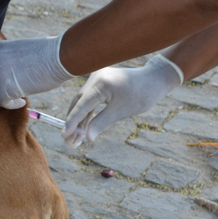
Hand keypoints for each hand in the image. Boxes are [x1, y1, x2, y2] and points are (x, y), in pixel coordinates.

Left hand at [0, 34, 73, 108]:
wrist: (61, 56)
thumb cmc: (49, 54)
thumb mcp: (21, 52)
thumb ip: (9, 62)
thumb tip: (5, 78)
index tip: (11, 85)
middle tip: (13, 95)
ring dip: (6, 99)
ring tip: (21, 98)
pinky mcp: (5, 88)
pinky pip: (2, 102)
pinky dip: (12, 105)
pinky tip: (22, 102)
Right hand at [63, 54, 182, 145]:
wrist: (153, 79)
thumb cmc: (141, 95)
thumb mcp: (121, 112)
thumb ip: (101, 123)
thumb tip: (87, 137)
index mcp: (101, 83)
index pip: (82, 105)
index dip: (72, 121)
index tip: (64, 135)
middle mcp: (95, 77)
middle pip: (78, 103)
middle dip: (73, 123)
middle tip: (68, 141)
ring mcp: (96, 78)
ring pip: (82, 102)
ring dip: (79, 120)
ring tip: (74, 140)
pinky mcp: (98, 81)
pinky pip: (89, 99)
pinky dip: (86, 113)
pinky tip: (82, 128)